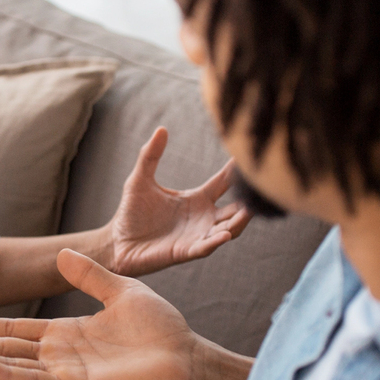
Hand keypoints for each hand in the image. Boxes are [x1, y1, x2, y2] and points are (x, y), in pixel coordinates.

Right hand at [0, 250, 247, 379]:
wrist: (186, 357)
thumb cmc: (160, 328)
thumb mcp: (120, 290)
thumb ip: (89, 276)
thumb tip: (62, 255)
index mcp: (67, 333)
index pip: (14, 330)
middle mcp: (60, 355)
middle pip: (3, 349)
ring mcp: (66, 374)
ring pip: (11, 366)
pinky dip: (7, 373)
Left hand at [96, 128, 247, 278]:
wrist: (118, 242)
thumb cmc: (131, 212)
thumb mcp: (140, 179)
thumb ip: (151, 155)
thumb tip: (161, 129)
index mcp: (196, 198)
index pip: (224, 182)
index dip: (237, 170)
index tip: (249, 154)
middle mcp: (203, 217)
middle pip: (236, 208)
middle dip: (249, 200)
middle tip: (261, 187)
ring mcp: (197, 235)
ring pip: (229, 228)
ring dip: (239, 221)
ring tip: (249, 211)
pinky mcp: (186, 251)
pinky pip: (206, 247)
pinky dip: (217, 241)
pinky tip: (225, 233)